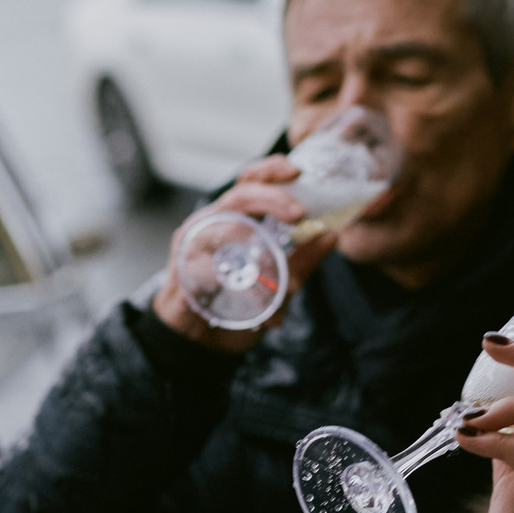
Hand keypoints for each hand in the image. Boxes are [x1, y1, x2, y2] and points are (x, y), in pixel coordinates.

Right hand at [151, 156, 353, 353]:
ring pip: (219, 224)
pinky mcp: (181, 270)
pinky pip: (200, 262)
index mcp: (233, 218)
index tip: (298, 171)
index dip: (272, 171)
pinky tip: (238, 280)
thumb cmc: (234, 306)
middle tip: (298, 214)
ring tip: (269, 248)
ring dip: (249, 230)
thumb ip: (303, 261)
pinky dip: (222, 269)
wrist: (198, 341)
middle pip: (239, 194)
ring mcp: (192, 244)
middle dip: (270, 197)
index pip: (251, 182)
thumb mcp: (280, 285)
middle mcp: (211, 223)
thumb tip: (332, 236)